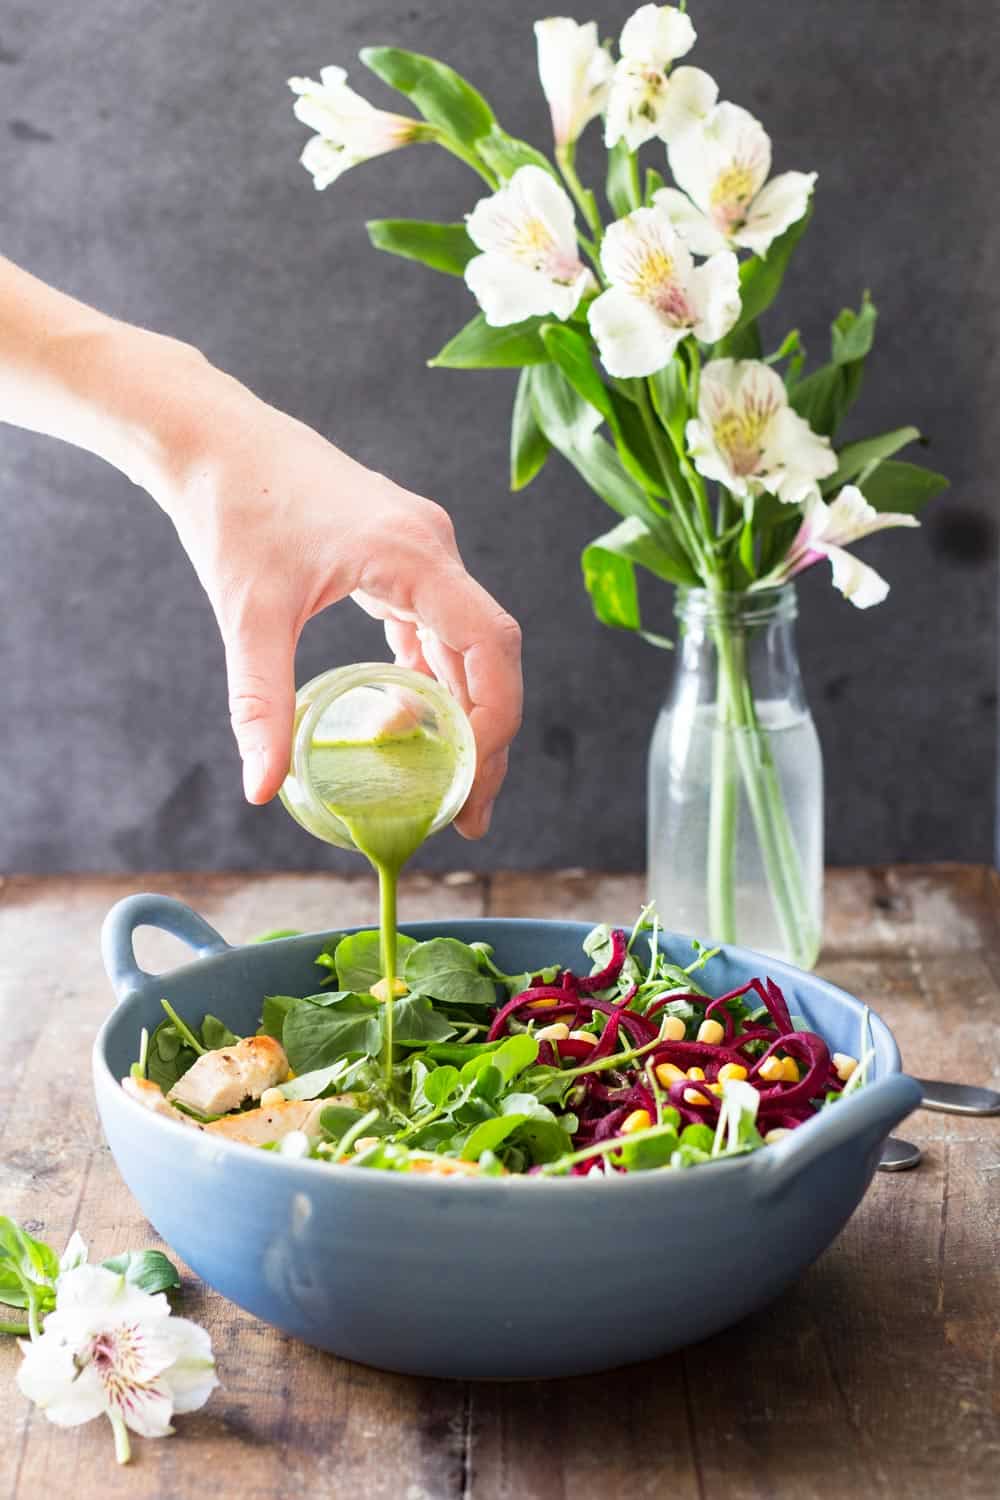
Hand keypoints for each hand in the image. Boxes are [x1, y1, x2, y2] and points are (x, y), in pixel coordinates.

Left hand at [157, 364, 521, 837]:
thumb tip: (261, 789)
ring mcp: (421, 549)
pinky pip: (437, 625)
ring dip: (463, 711)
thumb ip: (262, 704)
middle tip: (468, 813)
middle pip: (490, 653)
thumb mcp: (248, 616)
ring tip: (447, 782)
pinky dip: (433, 678)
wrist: (212, 437)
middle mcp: (432, 549)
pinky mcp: (399, 554)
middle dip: (486, 736)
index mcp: (413, 556)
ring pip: (467, 643)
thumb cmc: (233, 508)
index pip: (492, 644)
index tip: (476, 783)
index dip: (497, 718)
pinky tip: (411, 723)